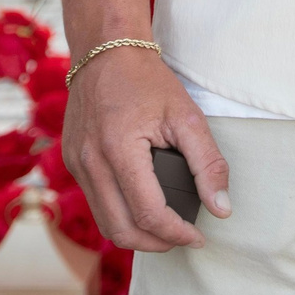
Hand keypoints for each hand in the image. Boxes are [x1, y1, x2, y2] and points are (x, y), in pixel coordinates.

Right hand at [61, 46, 230, 251]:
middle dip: (156, 243)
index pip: (147, 213)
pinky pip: (96, 203)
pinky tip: (143, 207)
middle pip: (121, 229)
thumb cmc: (147, 80)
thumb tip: (221, 208)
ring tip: (166, 228)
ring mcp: (77, 164)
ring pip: (105, 223)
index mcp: (118, 149)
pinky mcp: (73, 162)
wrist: (105, 51)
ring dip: (136, 235)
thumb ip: (207, 163)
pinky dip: (120, 215)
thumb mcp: (186, 116)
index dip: (176, 233)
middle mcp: (90, 162)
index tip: (198, 236)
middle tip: (182, 237)